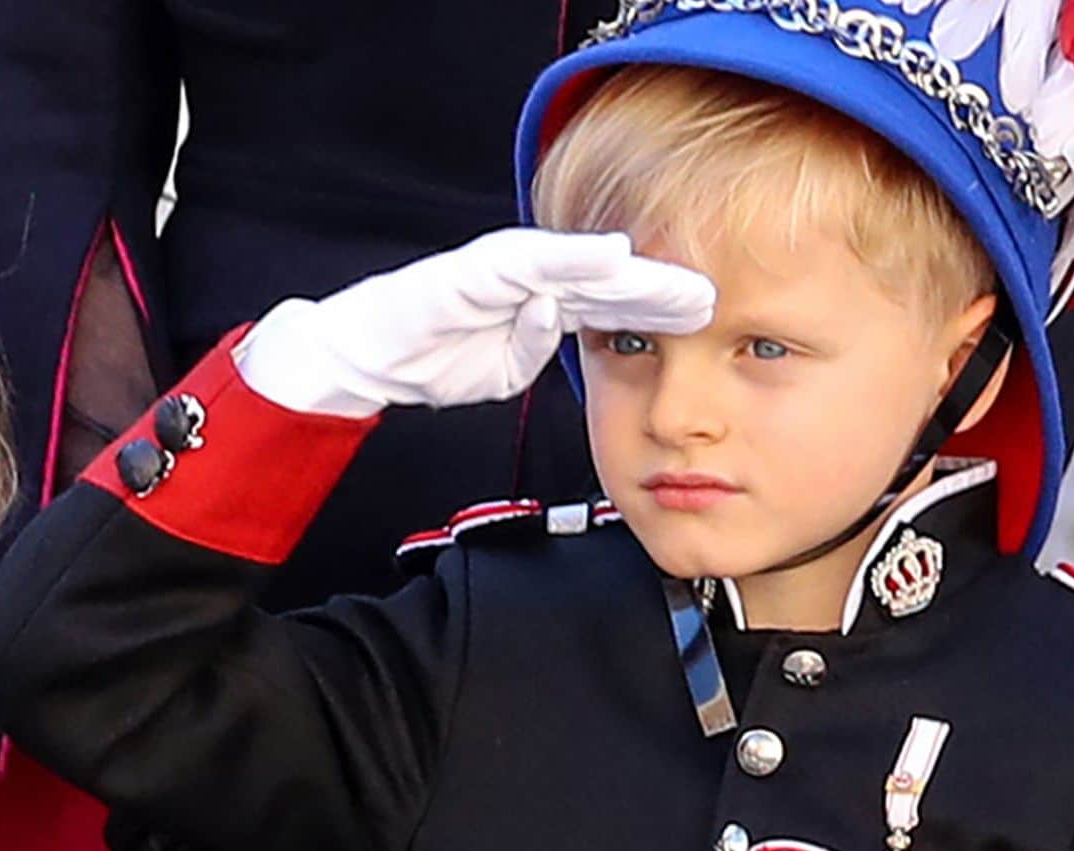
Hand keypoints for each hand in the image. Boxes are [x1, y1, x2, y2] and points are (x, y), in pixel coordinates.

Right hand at [235, 228, 715, 417]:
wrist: (361, 357)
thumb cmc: (426, 358)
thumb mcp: (501, 371)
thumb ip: (536, 349)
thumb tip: (559, 325)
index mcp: (536, 303)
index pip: (608, 303)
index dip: (656, 307)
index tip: (708, 316)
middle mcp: (525, 277)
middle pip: (605, 279)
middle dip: (658, 285)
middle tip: (712, 294)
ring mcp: (500, 268)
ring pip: (576, 264)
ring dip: (628, 269)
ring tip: (676, 276)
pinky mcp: (473, 268)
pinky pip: (528, 259)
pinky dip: (570, 256)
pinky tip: (609, 256)